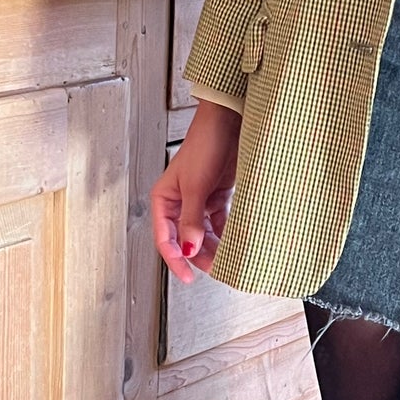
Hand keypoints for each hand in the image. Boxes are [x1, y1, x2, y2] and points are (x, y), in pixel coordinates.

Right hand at [151, 99, 241, 283]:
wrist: (230, 122)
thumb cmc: (206, 145)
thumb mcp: (196, 187)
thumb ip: (192, 221)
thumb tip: (188, 250)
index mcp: (164, 199)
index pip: (165, 238)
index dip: (175, 260)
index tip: (188, 277)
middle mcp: (179, 202)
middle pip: (186, 240)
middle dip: (199, 255)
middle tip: (216, 269)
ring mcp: (199, 201)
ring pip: (203, 234)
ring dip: (213, 247)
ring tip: (227, 259)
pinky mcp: (217, 197)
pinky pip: (219, 224)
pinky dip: (225, 234)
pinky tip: (234, 243)